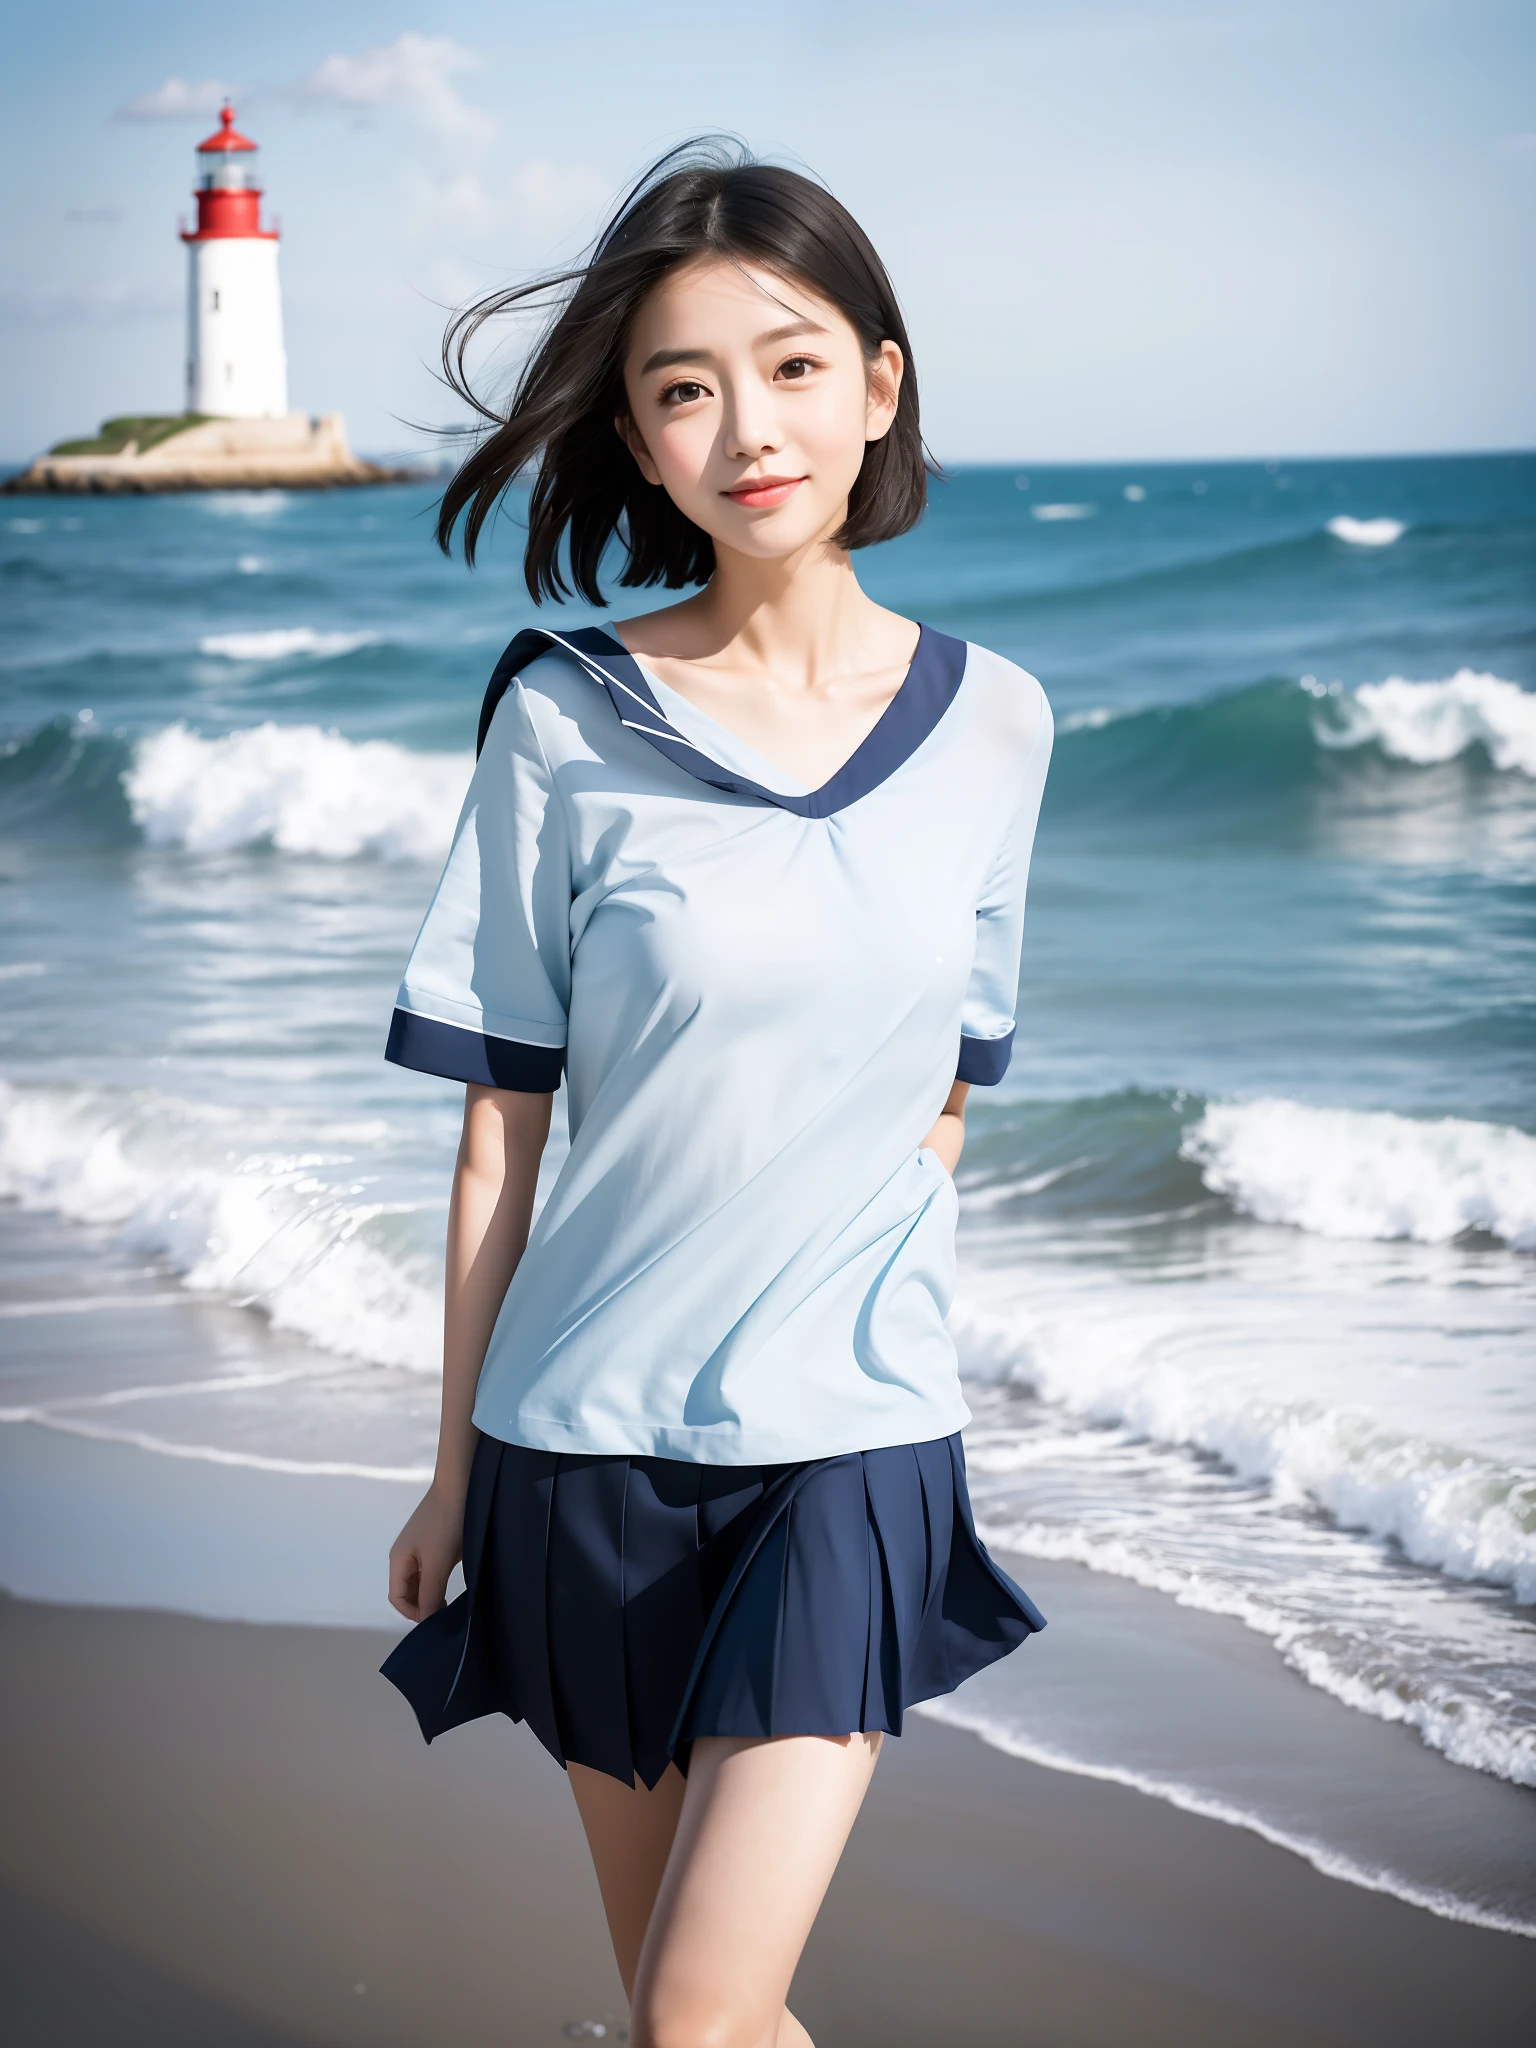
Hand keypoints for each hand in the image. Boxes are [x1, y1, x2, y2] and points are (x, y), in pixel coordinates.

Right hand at [388, 1479, 466, 1622]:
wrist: (461, 1485)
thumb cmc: (446, 1523)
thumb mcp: (438, 1562)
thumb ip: (430, 1593)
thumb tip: (427, 1622)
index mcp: (398, 1559)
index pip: (397, 1598)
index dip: (413, 1613)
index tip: (436, 1620)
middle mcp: (405, 1555)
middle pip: (408, 1591)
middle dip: (424, 1605)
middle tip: (447, 1614)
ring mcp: (420, 1547)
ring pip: (422, 1581)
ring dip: (434, 1593)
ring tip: (453, 1601)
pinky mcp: (436, 1541)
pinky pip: (433, 1568)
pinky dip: (441, 1580)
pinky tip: (456, 1582)